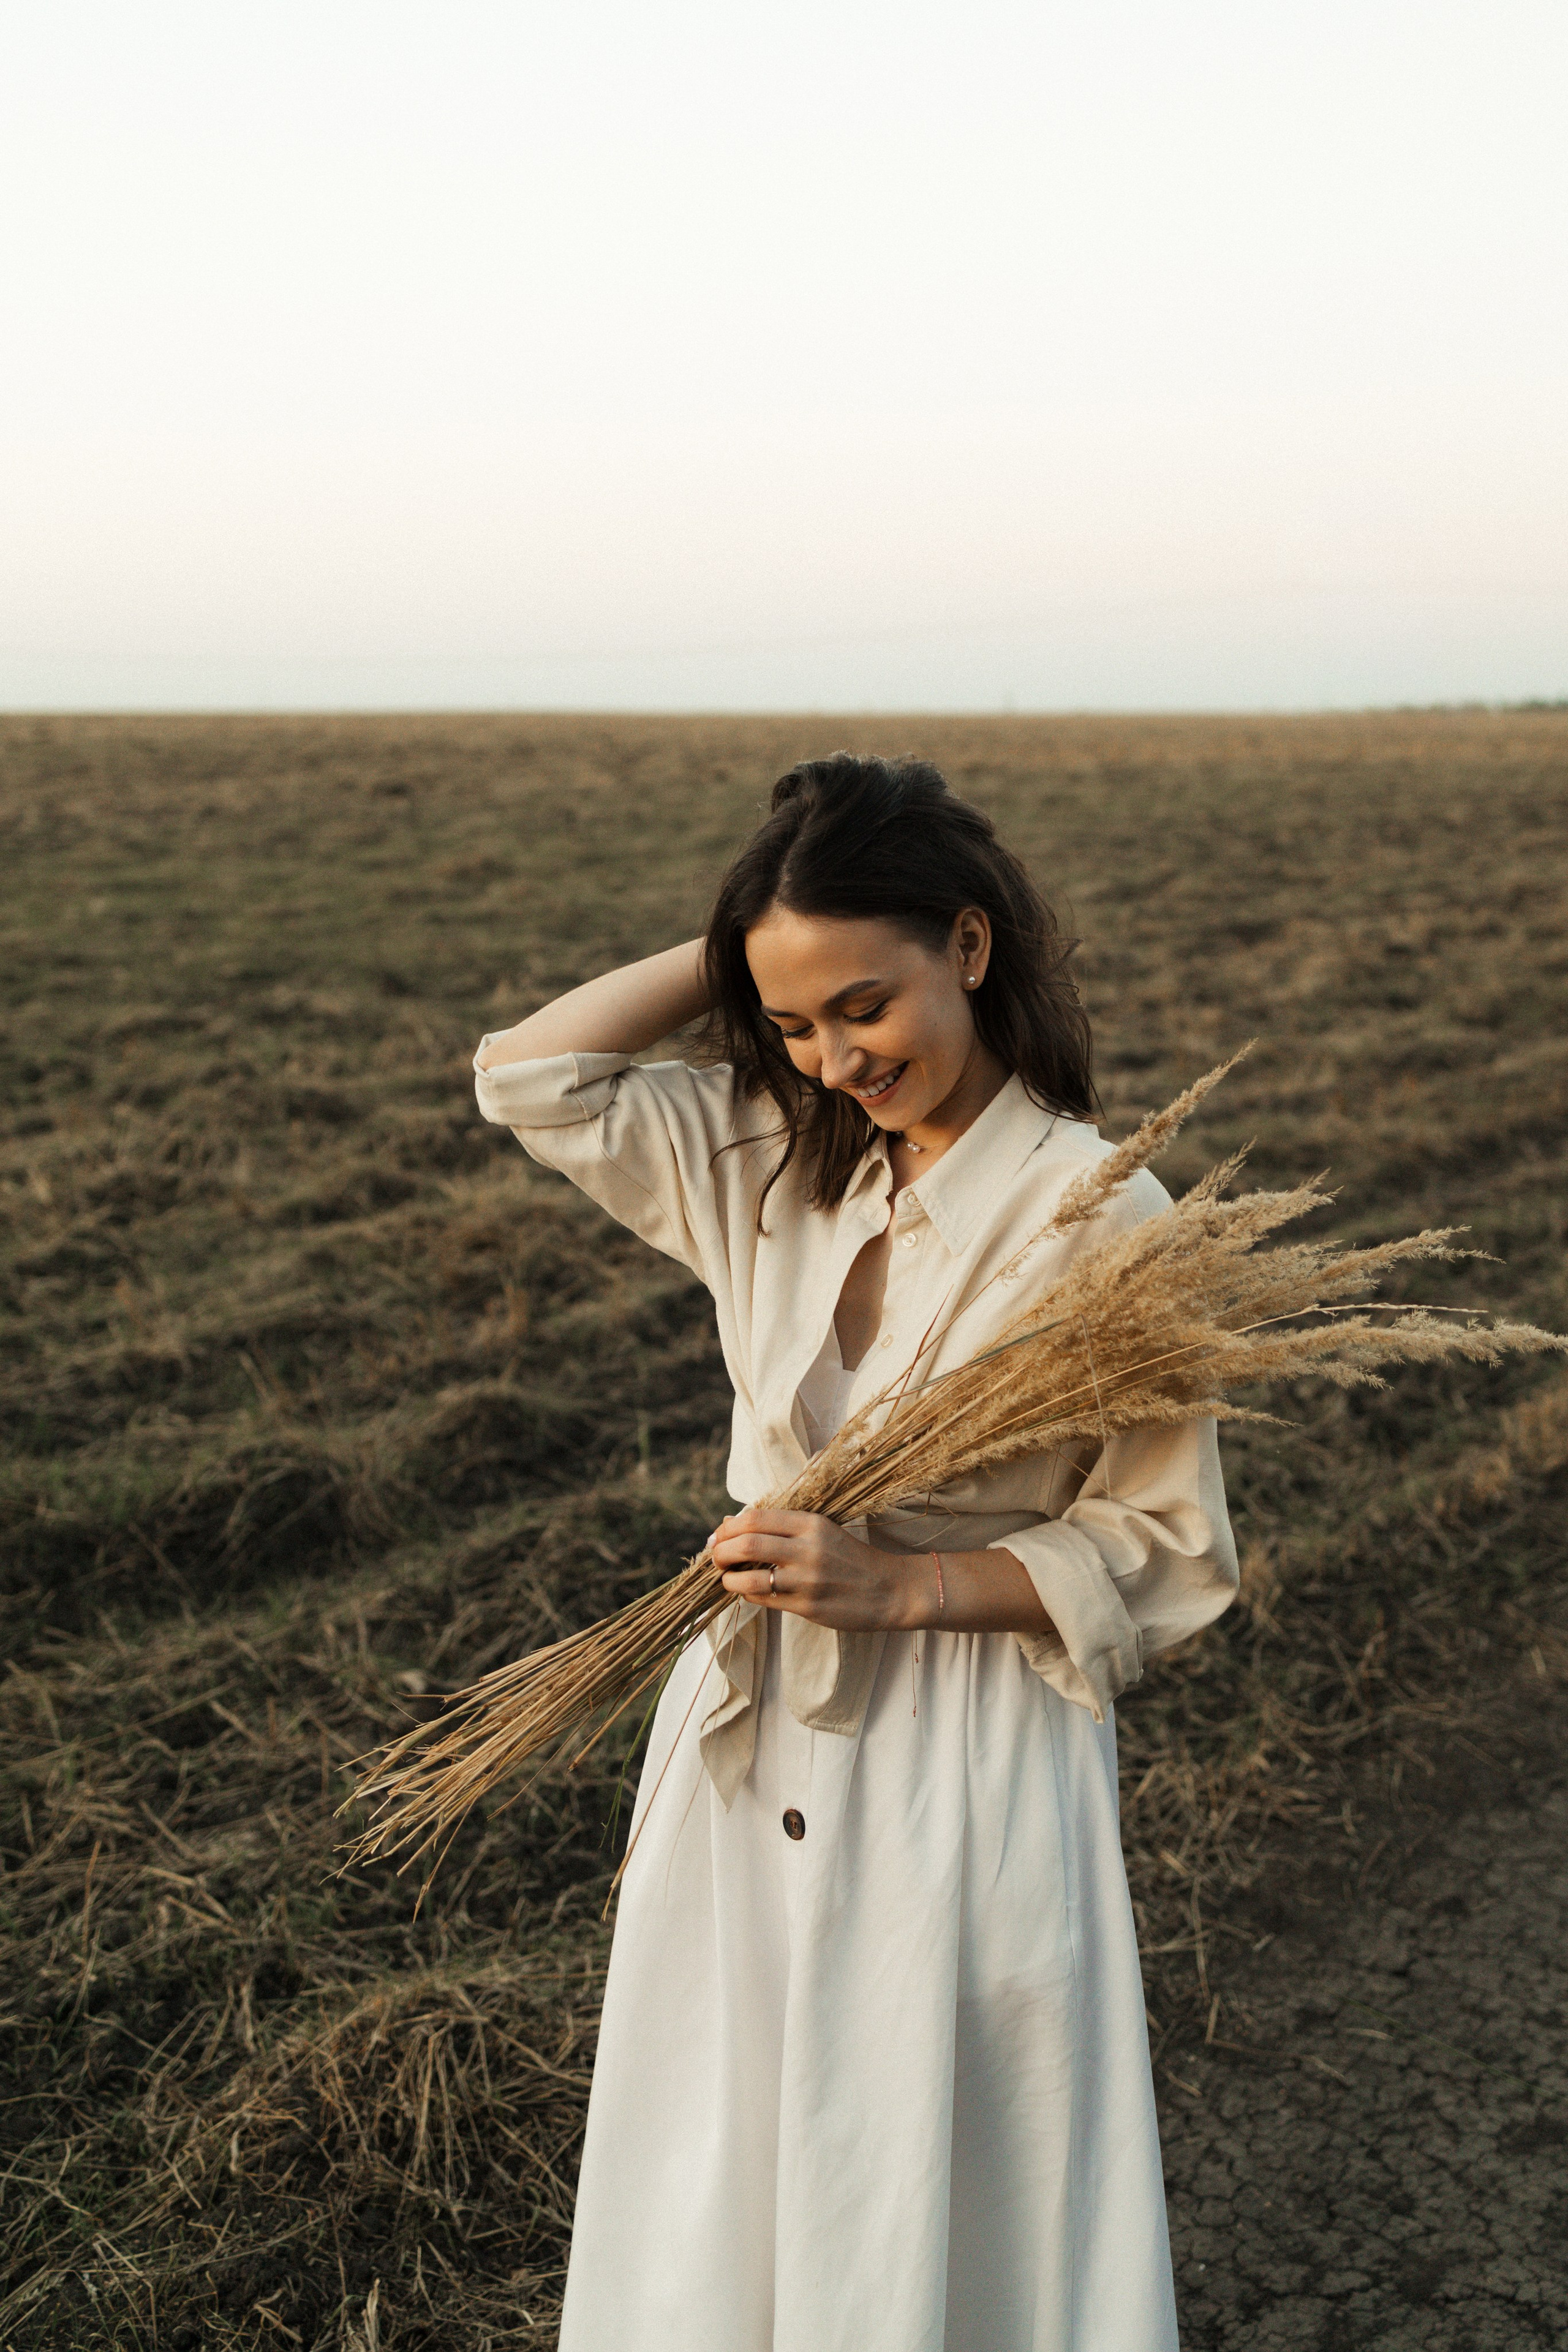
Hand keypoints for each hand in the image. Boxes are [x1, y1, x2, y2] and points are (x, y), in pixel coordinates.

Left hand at [708, 1508, 920, 1631]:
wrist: (889, 1589)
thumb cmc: (850, 1558)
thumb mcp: (822, 1531)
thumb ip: (781, 1527)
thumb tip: (731, 1523)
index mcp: (812, 1524)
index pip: (757, 1518)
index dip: (729, 1527)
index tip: (718, 1535)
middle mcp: (809, 1549)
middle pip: (747, 1544)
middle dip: (721, 1551)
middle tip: (715, 1557)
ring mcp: (808, 1580)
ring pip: (750, 1578)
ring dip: (728, 1579)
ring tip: (726, 1578)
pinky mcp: (808, 1607)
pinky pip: (765, 1600)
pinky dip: (747, 1595)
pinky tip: (746, 1591)